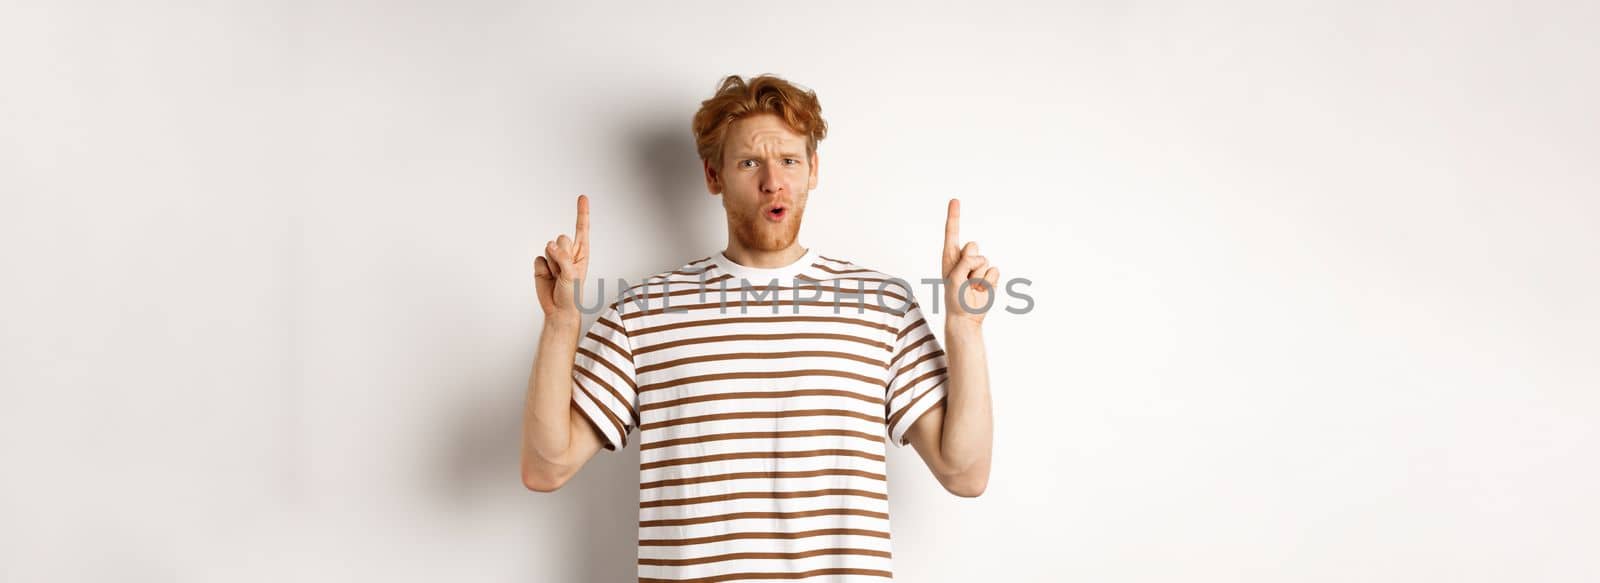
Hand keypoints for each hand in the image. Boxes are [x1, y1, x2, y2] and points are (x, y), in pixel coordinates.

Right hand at [535, 194, 590, 325]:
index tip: (582, 197)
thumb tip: (550, 244)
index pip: (582, 228)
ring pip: (548, 247)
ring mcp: (554, 257)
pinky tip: (548, 278)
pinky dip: (542, 269)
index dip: (581, 212)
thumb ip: (563, 258)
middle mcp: (568, 252)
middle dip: (561, 254)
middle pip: (561, 238)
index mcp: (582, 252)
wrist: (558, 310)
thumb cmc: (572, 295)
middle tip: (564, 271)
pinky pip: (538, 259)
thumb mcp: (572, 276)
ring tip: (557, 277)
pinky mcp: (542, 264)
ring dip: (552, 264)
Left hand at [941, 198, 998, 326]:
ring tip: (971, 287)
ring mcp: (978, 266)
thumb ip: (963, 263)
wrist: (966, 317)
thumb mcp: (953, 280)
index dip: (954, 216)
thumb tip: (978, 255)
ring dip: (978, 276)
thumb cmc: (955, 299)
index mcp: (950, 257)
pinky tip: (981, 290)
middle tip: (964, 279)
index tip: (954, 200)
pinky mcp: (990, 275)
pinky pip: (994, 270)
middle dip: (970, 262)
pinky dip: (988, 282)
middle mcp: (964, 258)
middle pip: (973, 246)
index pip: (952, 233)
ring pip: (985, 260)